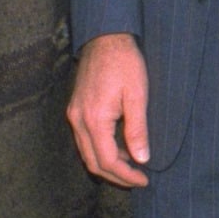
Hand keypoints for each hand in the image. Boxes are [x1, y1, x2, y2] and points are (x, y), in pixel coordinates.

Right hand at [67, 33, 149, 186]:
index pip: (107, 160)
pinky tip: (119, 149)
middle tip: (138, 179)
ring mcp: (74, 115)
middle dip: (116, 176)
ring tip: (131, 168)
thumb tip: (142, 158)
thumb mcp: (137, 95)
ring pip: (87, 153)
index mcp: (94, 119)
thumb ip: (138, 129)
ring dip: (107, 165)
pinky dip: (100, 151)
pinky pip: (84, 140)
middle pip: (93, 162)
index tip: (144, 179)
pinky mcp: (76, 109)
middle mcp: (78, 120)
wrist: (105, 38)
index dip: (126, 175)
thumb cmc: (124, 63)